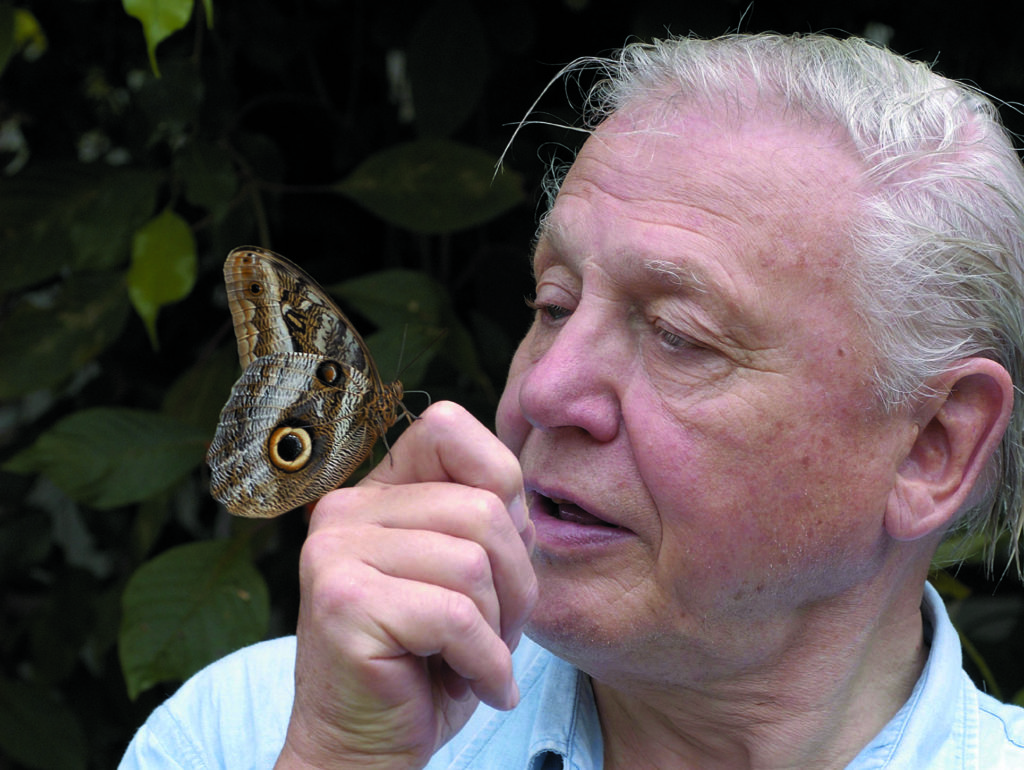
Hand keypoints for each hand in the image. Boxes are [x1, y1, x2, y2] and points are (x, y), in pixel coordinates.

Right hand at [275, 401, 536, 768]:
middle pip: (482, 507)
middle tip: (497, 633)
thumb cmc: (427, 665)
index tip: (497, 558)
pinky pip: (455, 616)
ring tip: (478, 659)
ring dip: (499, 628)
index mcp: (375, 493)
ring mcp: (334, 552)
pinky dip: (485, 662)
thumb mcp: (470, 579)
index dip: (500, 484)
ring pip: (473, 562)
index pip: (447, 426)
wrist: (365, 750)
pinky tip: (476, 687)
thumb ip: (489, 522)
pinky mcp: (341, 603)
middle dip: (516, 582)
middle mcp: (345, 509)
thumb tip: (522, 498)